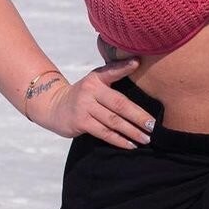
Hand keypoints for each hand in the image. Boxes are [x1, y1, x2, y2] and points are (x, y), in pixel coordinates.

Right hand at [28, 59, 155, 148]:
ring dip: (132, 131)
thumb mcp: (95, 81)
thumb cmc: (84, 94)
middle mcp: (90, 91)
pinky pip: (104, 133)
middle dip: (139, 116)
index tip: (138, 62)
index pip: (112, 71)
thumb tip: (138, 63)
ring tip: (147, 138)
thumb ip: (114, 74)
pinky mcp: (80, 122)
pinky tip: (131, 145)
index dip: (124, 67)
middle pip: (119, 104)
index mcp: (96, 78)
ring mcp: (84, 107)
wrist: (55, 107)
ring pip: (113, 121)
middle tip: (154, 126)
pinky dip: (119, 140)